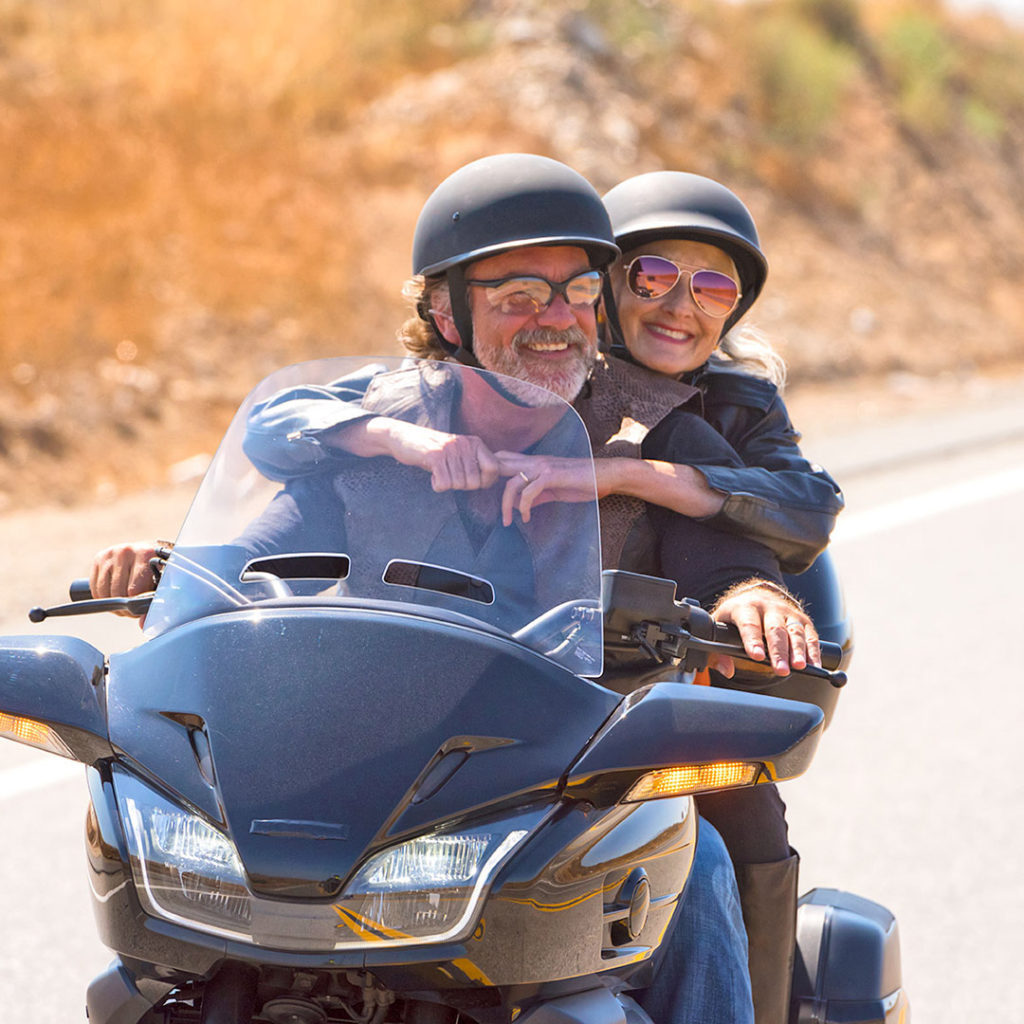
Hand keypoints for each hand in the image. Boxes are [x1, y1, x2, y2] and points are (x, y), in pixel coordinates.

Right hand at [89, 540, 162, 619]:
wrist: (150, 550)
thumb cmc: (158, 570)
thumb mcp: (161, 582)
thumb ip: (153, 603)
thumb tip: (142, 623)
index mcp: (145, 554)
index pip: (134, 589)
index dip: (135, 605)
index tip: (140, 609)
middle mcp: (126, 551)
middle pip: (117, 592)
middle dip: (124, 607)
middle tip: (132, 610)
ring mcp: (110, 554)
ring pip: (104, 591)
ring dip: (112, 603)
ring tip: (123, 604)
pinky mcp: (99, 558)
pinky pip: (94, 587)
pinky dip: (102, 597)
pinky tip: (112, 597)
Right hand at [360, 419, 500, 491]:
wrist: (403, 437)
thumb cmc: (434, 450)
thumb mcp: (459, 452)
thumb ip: (478, 462)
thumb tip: (502, 474)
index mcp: (475, 443)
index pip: (494, 469)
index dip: (485, 482)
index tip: (473, 482)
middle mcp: (465, 444)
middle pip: (475, 482)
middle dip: (462, 486)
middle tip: (450, 476)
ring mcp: (450, 449)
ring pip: (458, 485)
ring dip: (448, 485)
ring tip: (440, 473)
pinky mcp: (435, 456)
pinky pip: (444, 484)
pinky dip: (437, 485)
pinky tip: (433, 476)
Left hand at [494, 453, 597, 526]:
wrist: (607, 476)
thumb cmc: (583, 482)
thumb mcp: (555, 489)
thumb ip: (537, 495)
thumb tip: (522, 506)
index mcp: (535, 462)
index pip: (503, 459)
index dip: (492, 473)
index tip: (490, 495)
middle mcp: (536, 461)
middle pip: (500, 465)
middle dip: (489, 484)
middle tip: (490, 508)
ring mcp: (543, 467)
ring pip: (512, 482)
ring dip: (506, 505)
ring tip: (507, 521)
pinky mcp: (552, 475)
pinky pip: (528, 491)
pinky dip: (523, 507)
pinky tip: (527, 518)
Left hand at [711, 581, 820, 675]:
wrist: (754, 596)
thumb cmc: (735, 618)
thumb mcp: (719, 628)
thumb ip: (717, 651)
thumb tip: (726, 670)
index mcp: (744, 607)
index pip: (749, 624)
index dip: (753, 641)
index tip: (756, 656)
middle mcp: (767, 607)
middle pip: (774, 629)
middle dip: (778, 651)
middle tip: (780, 670)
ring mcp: (787, 612)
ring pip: (794, 631)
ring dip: (798, 651)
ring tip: (799, 667)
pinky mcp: (802, 619)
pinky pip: (810, 635)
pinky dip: (813, 651)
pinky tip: (813, 665)